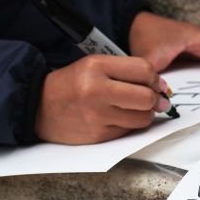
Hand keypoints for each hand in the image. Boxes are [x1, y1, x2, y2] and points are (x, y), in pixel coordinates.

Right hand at [35, 55, 170, 143]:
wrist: (39, 106)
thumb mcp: (94, 65)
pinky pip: (129, 131)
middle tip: (157, 100)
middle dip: (156, 99)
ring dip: (147, 114)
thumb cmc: (71, 84)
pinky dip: (131, 125)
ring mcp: (97, 115)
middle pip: (146, 97)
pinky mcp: (98, 135)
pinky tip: (123, 118)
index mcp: (96, 66)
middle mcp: (96, 90)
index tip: (158, 84)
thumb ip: (126, 71)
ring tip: (140, 109)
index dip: (156, 79)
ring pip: (142, 117)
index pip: (144, 70)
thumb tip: (160, 87)